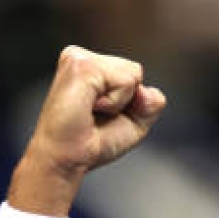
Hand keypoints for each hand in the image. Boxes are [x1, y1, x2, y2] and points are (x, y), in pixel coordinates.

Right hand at [9, 46, 166, 214]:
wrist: (67, 160)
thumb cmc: (92, 143)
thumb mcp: (134, 122)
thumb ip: (152, 103)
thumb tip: (146, 90)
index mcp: (88, 65)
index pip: (133, 73)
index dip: (128, 102)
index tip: (99, 115)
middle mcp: (80, 56)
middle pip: (136, 70)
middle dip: (126, 101)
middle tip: (95, 116)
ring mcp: (78, 58)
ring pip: (133, 74)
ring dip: (119, 103)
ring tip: (90, 112)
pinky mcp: (81, 66)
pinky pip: (125, 81)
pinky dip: (115, 103)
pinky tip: (89, 108)